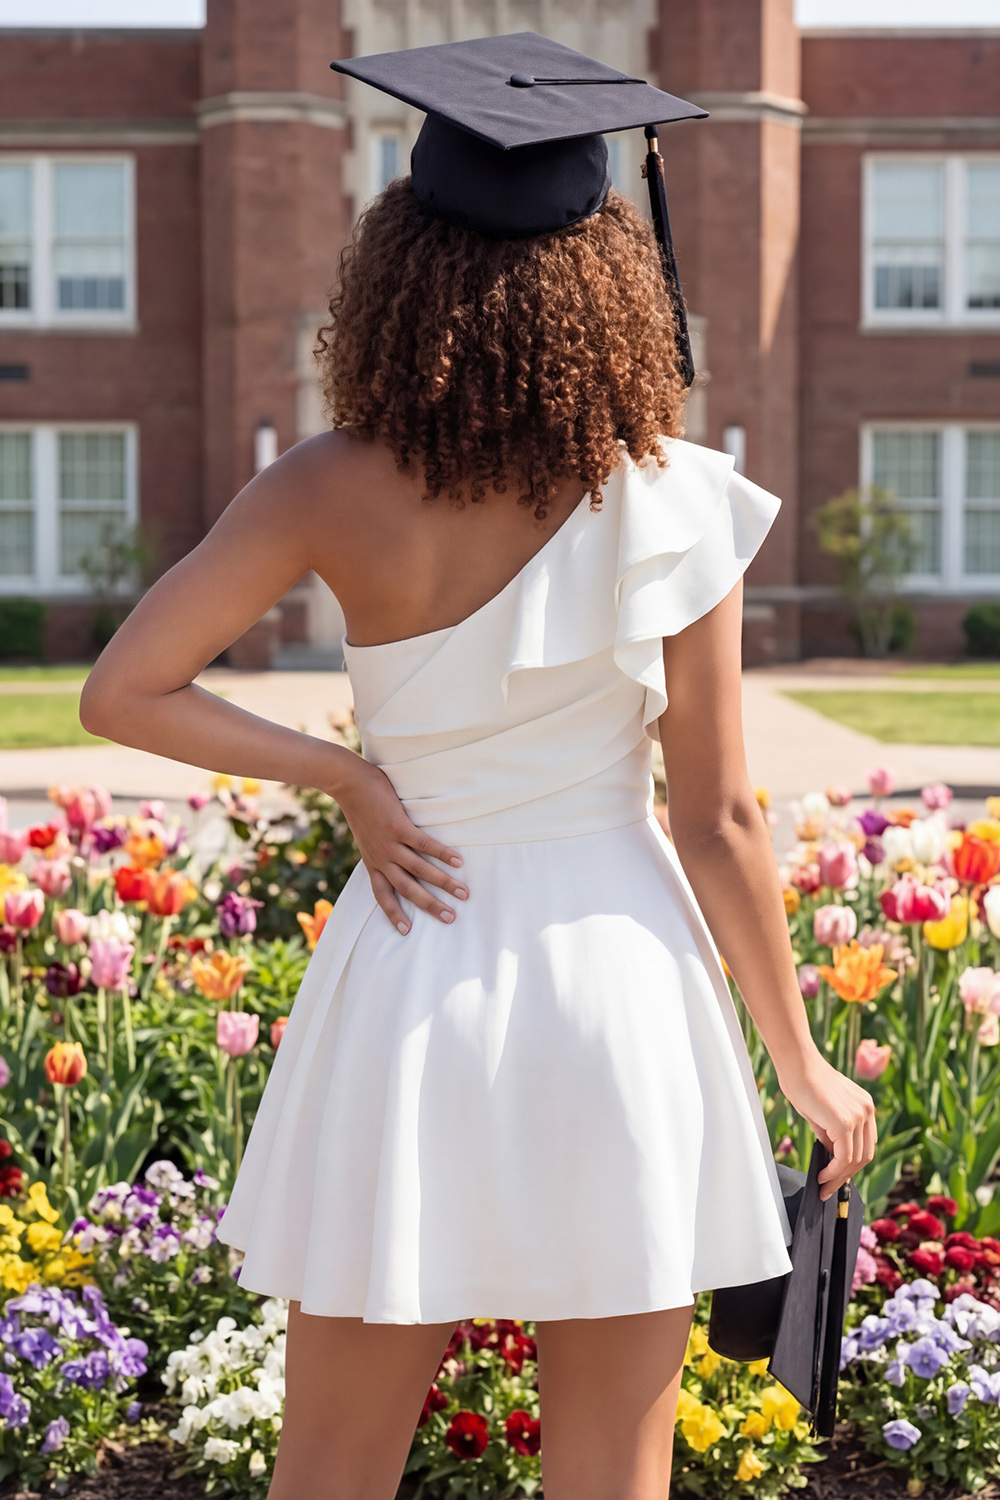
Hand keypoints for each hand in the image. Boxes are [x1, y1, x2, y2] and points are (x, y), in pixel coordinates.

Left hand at [328, 755, 467, 933]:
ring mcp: (389, 844)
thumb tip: (397, 857)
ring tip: (464, 893)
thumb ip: (380, 849)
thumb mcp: (366, 836)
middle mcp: (381, 858)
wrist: (348, 783)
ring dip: (444, 883)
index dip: (393, 914)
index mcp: (372, 862)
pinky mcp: (397, 827)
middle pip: (407, 889)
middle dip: (430, 906)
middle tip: (450, 918)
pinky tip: (458, 862)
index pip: (382, 895)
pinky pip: (424, 845)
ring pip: (420, 870)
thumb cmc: (360, 807)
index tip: (406, 931)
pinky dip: (442, 854)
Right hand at [776, 1047, 876, 1201]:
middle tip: (829, 1187)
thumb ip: (831, 1132)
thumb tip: (831, 1156)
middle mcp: (867, 1111)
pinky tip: (822, 1175)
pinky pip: (844, 1157)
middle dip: (846, 1175)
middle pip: (865, 1155)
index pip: (866, 1144)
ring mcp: (859, 1116)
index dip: (852, 1163)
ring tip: (823, 1183)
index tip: (837, 1175)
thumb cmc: (803, 1081)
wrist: (797, 1064)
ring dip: (838, 1177)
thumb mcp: (822, 1111)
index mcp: (865, 1106)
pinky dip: (834, 1171)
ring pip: (855, 1160)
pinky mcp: (845, 1123)